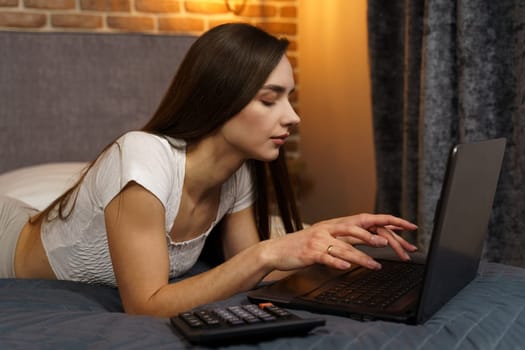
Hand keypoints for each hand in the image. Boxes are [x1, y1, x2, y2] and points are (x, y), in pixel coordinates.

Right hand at [263, 213, 417, 271]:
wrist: (277, 250)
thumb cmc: (304, 245)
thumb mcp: (329, 238)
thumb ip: (350, 238)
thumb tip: (375, 238)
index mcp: (337, 224)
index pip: (368, 219)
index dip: (389, 221)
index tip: (409, 227)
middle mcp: (330, 228)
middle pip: (358, 228)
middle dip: (380, 237)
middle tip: (398, 247)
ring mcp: (319, 239)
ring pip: (345, 246)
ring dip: (362, 256)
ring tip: (376, 264)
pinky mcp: (310, 252)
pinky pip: (326, 257)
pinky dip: (336, 262)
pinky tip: (346, 268)